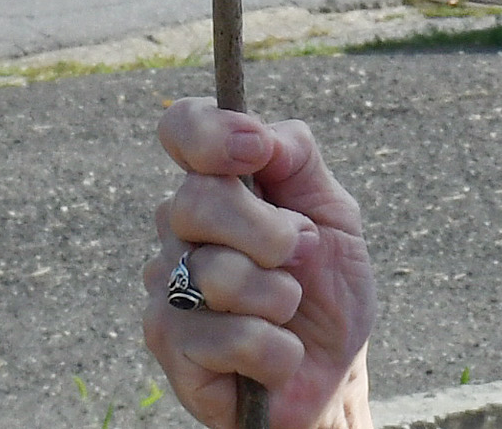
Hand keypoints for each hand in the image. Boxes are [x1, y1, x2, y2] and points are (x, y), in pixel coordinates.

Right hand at [145, 104, 373, 428]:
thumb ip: (299, 160)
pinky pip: (229, 336)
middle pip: (198, 200)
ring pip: (215, 273)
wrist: (333, 372)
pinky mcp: (167, 346)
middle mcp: (179, 230)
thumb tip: (261, 135)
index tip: (255, 152)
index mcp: (218, 185)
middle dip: (271, 233)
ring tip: (287, 312)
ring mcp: (166, 286)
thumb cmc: (329, 288)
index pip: (183, 128)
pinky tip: (275, 356)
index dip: (209, 133)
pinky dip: (275, 349)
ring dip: (279, 298)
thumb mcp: (335, 214)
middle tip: (297, 256)